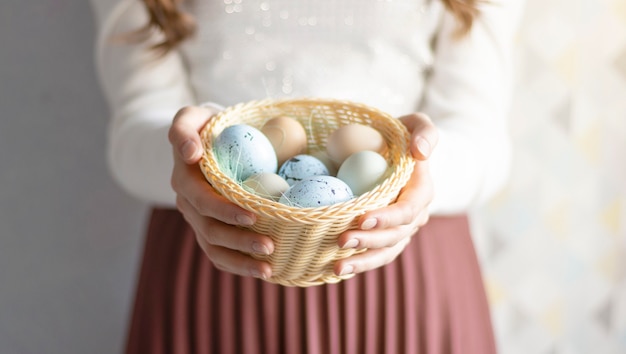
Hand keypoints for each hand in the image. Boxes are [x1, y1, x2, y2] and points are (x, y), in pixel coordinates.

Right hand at [168, 106, 273, 278]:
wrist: (205, 142)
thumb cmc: (208, 125)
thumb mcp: (192, 116)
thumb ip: (184, 128)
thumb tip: (190, 155)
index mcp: (184, 178)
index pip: (202, 200)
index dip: (224, 211)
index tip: (253, 215)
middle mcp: (187, 203)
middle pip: (209, 229)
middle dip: (239, 241)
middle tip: (270, 246)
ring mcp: (197, 219)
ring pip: (213, 248)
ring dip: (240, 261)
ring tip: (268, 268)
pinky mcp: (208, 230)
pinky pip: (219, 254)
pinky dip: (238, 266)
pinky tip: (264, 272)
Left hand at [334, 112, 437, 275]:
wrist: (402, 155)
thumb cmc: (405, 136)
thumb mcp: (418, 124)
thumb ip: (424, 132)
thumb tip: (420, 152)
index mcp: (422, 191)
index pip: (408, 210)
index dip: (387, 218)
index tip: (362, 219)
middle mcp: (415, 216)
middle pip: (395, 236)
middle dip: (369, 242)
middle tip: (341, 241)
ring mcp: (401, 229)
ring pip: (386, 252)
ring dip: (363, 262)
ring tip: (337, 268)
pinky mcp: (386, 236)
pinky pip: (376, 255)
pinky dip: (359, 264)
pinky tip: (336, 269)